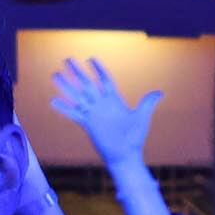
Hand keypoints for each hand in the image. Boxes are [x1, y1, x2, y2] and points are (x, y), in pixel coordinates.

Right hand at [50, 56, 161, 173]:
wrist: (125, 156)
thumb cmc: (135, 138)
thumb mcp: (142, 117)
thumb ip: (147, 103)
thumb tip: (161, 93)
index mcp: (114, 100)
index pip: (104, 80)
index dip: (98, 69)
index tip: (91, 58)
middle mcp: (101, 105)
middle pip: (87, 84)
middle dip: (77, 72)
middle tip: (67, 59)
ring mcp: (93, 114)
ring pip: (77, 96)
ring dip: (66, 86)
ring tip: (54, 75)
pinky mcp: (87, 125)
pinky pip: (73, 114)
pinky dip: (64, 108)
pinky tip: (53, 100)